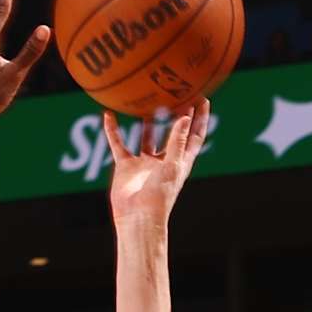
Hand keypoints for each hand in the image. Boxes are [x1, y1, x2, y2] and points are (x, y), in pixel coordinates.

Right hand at [104, 101, 209, 224]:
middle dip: (177, 114)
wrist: (137, 218)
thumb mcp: (172, 166)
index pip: (194, 137)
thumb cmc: (158, 197)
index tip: (203, 98)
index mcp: (180, 163)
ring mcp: (145, 164)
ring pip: (146, 137)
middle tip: (177, 92)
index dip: (200, 119)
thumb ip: (177, 141)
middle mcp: (164, 161)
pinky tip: (108, 115)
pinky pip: (118, 144)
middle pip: (173, 133)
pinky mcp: (126, 167)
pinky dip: (113, 130)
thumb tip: (186, 116)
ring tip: (147, 99)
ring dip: (147, 120)